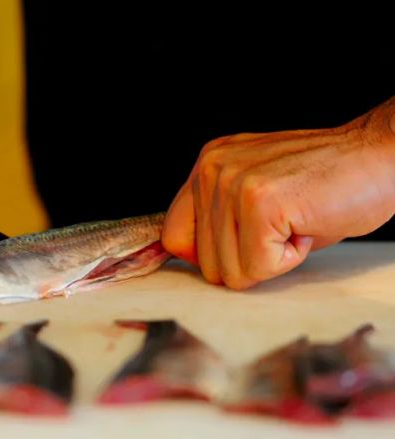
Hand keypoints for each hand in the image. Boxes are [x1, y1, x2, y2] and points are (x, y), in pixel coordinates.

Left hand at [162, 98, 394, 288]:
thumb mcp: (256, 197)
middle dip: (249, 258)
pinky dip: (289, 260)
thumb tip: (194, 262)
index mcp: (207, 166)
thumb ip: (219, 222)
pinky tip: (305, 226)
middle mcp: (211, 169)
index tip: (244, 246)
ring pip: (230, 271)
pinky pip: (258, 268)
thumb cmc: (325, 184)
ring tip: (295, 221)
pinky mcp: (259, 201)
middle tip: (284, 224)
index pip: (173, 237)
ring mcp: (232, 183)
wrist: (380, 159)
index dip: (210, 256)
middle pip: (204, 263)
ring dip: (271, 258)